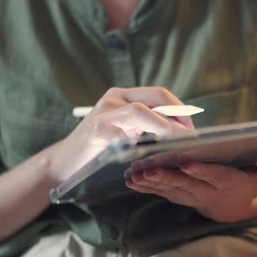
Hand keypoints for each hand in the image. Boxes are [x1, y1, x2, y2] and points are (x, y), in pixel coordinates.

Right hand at [48, 87, 193, 182]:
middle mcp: (113, 98)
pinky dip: (139, 144)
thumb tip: (181, 128)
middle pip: (154, 98)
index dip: (180, 108)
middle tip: (191, 135)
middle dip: (177, 115)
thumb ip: (146, 124)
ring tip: (178, 142)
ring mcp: (103, 113)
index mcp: (122, 95)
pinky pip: (122, 134)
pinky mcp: (95, 131)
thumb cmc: (100, 148)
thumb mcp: (125, 130)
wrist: (64, 162)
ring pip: (140, 111)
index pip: (159, 94)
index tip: (192, 127)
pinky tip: (149, 155)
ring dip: (164, 127)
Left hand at [125, 151, 256, 222]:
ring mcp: (192, 196)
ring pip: (169, 189)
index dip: (202, 171)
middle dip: (166, 176)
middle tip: (147, 168)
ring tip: (134, 173)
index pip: (217, 176)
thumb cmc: (251, 181)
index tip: (187, 163)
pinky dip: (146, 187)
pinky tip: (131, 179)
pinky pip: (161, 192)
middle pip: (186, 184)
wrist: (234, 206)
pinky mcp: (178, 195)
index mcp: (231, 183)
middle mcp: (209, 193)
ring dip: (151, 182)